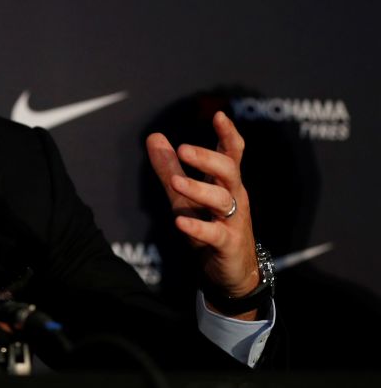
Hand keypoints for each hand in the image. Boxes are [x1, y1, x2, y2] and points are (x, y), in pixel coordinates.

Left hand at [146, 111, 259, 317]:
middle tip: (184, 149)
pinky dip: (197, 227)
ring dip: (198, 189)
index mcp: (226, 182)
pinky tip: (180, 222)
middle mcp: (234, 197)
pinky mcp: (228, 244)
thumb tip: (154, 136)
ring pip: (222, 200)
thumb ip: (170, 167)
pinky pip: (215, 234)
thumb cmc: (209, 225)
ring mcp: (233, 221)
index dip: (228, 134)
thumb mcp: (185, 195)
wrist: (231, 272)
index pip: (232, 153)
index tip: (218, 115)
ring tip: (176, 182)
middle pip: (228, 171)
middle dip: (208, 159)